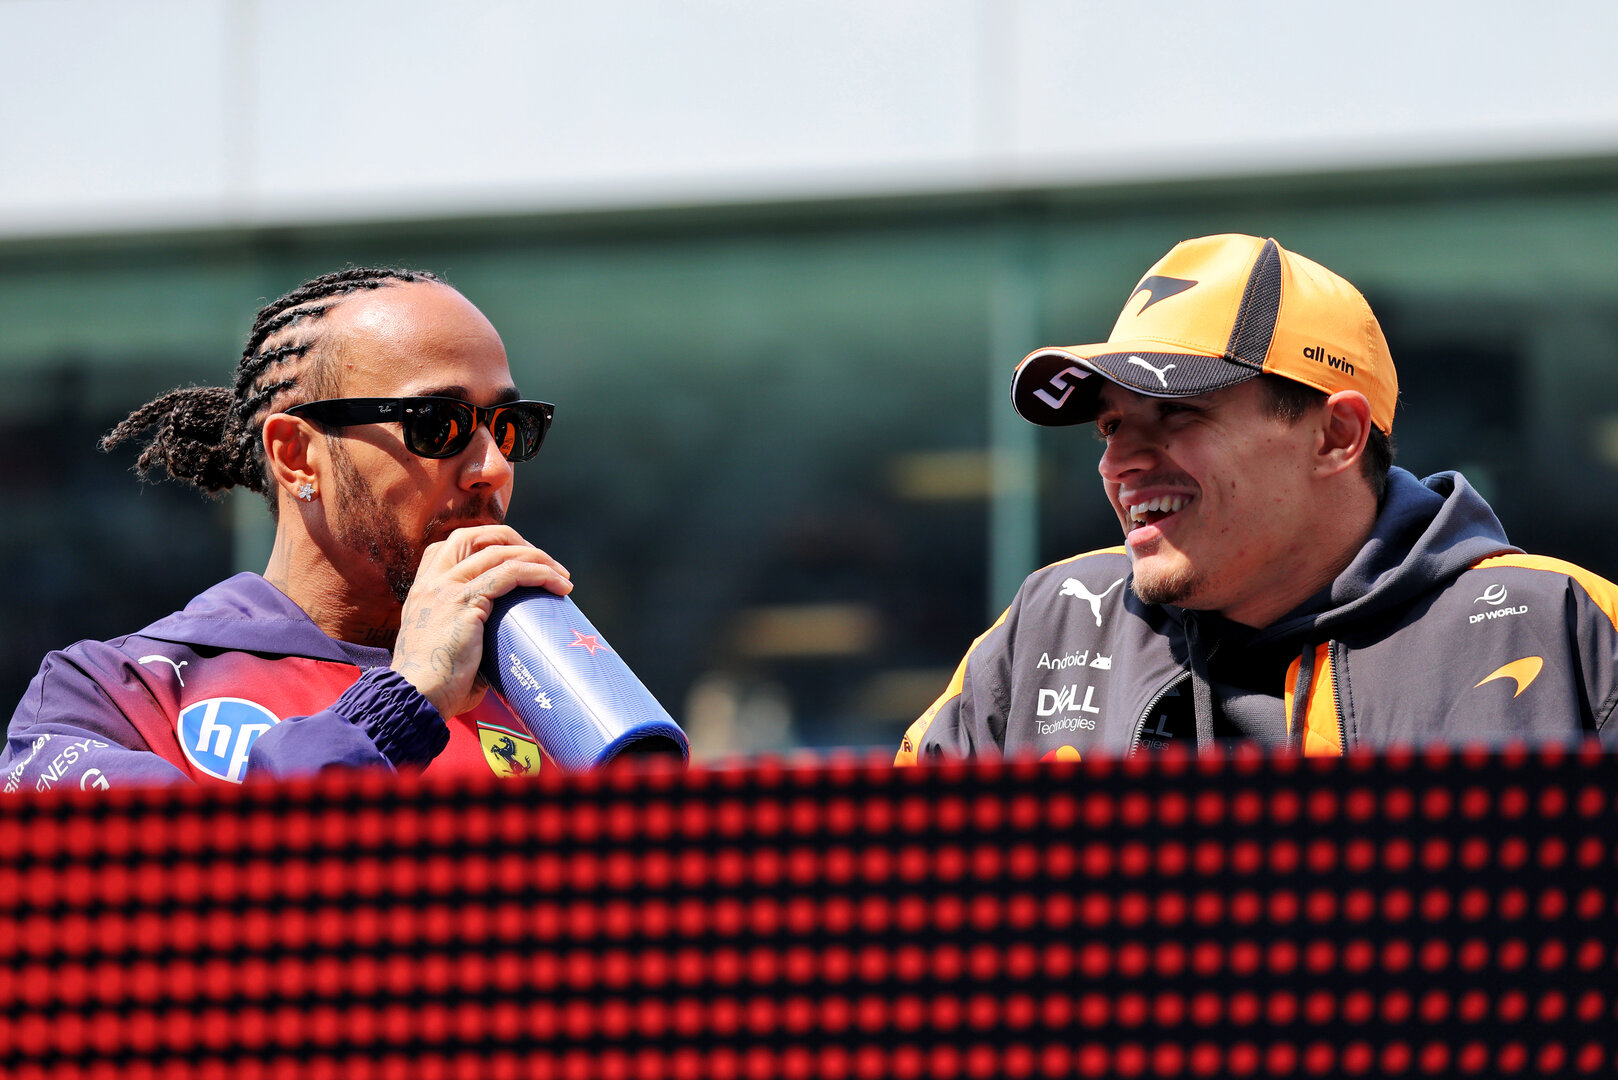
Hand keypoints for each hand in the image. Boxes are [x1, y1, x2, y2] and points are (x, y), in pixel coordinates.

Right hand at [390, 525, 571, 718]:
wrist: (415, 699)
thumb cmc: (434, 689)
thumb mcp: (449, 650)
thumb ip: (472, 639)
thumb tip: (507, 647)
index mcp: (423, 591)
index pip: (450, 547)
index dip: (485, 543)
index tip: (516, 559)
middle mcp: (431, 583)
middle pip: (473, 535)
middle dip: (512, 540)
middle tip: (542, 560)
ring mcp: (447, 588)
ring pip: (499, 552)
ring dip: (537, 557)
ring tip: (562, 575)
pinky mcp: (466, 602)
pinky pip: (510, 574)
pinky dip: (540, 574)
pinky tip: (560, 585)